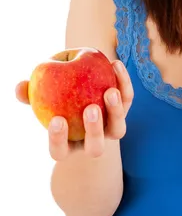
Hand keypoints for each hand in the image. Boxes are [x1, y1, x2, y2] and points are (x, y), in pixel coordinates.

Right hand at [15, 60, 133, 160]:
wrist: (78, 89)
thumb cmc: (53, 97)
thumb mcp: (39, 96)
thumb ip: (29, 93)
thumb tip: (20, 87)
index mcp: (67, 145)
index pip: (60, 150)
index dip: (58, 139)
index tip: (56, 120)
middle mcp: (90, 143)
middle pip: (96, 147)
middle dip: (94, 129)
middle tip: (91, 108)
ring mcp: (109, 131)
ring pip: (117, 130)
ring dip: (116, 111)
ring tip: (110, 90)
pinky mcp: (123, 112)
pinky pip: (127, 101)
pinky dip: (124, 84)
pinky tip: (115, 64)